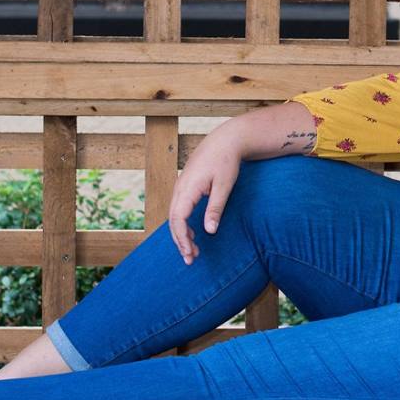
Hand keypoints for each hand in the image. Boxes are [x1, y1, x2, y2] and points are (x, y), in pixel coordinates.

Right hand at [167, 127, 245, 264]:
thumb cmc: (226, 161)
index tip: (190, 253)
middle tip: (191, 259)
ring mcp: (181, 186)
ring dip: (181, 234)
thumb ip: (215, 208)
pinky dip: (183, 224)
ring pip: (174, 216)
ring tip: (193, 251)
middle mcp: (180, 187)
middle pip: (173, 220)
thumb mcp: (224, 186)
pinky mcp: (186, 186)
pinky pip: (179, 209)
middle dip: (180, 241)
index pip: (178, 219)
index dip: (182, 239)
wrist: (225, 140)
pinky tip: (194, 234)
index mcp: (187, 188)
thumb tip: (209, 231)